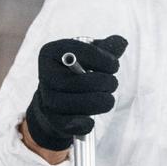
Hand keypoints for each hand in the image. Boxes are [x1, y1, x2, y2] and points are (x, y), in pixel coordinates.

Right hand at [24, 34, 125, 152]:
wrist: (56, 100)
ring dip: (97, 102)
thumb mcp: (89, 56)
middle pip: (75, 81)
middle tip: (112, 84)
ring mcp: (47, 98)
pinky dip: (83, 123)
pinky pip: (67, 123)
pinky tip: (92, 120)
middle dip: (102, 83)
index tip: (114, 66)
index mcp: (51, 52)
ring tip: (109, 100)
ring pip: (71, 103)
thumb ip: (106, 48)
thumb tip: (121, 42)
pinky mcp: (52, 119)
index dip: (103, 59)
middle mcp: (45, 74)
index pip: (78, 52)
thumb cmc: (77, 72)